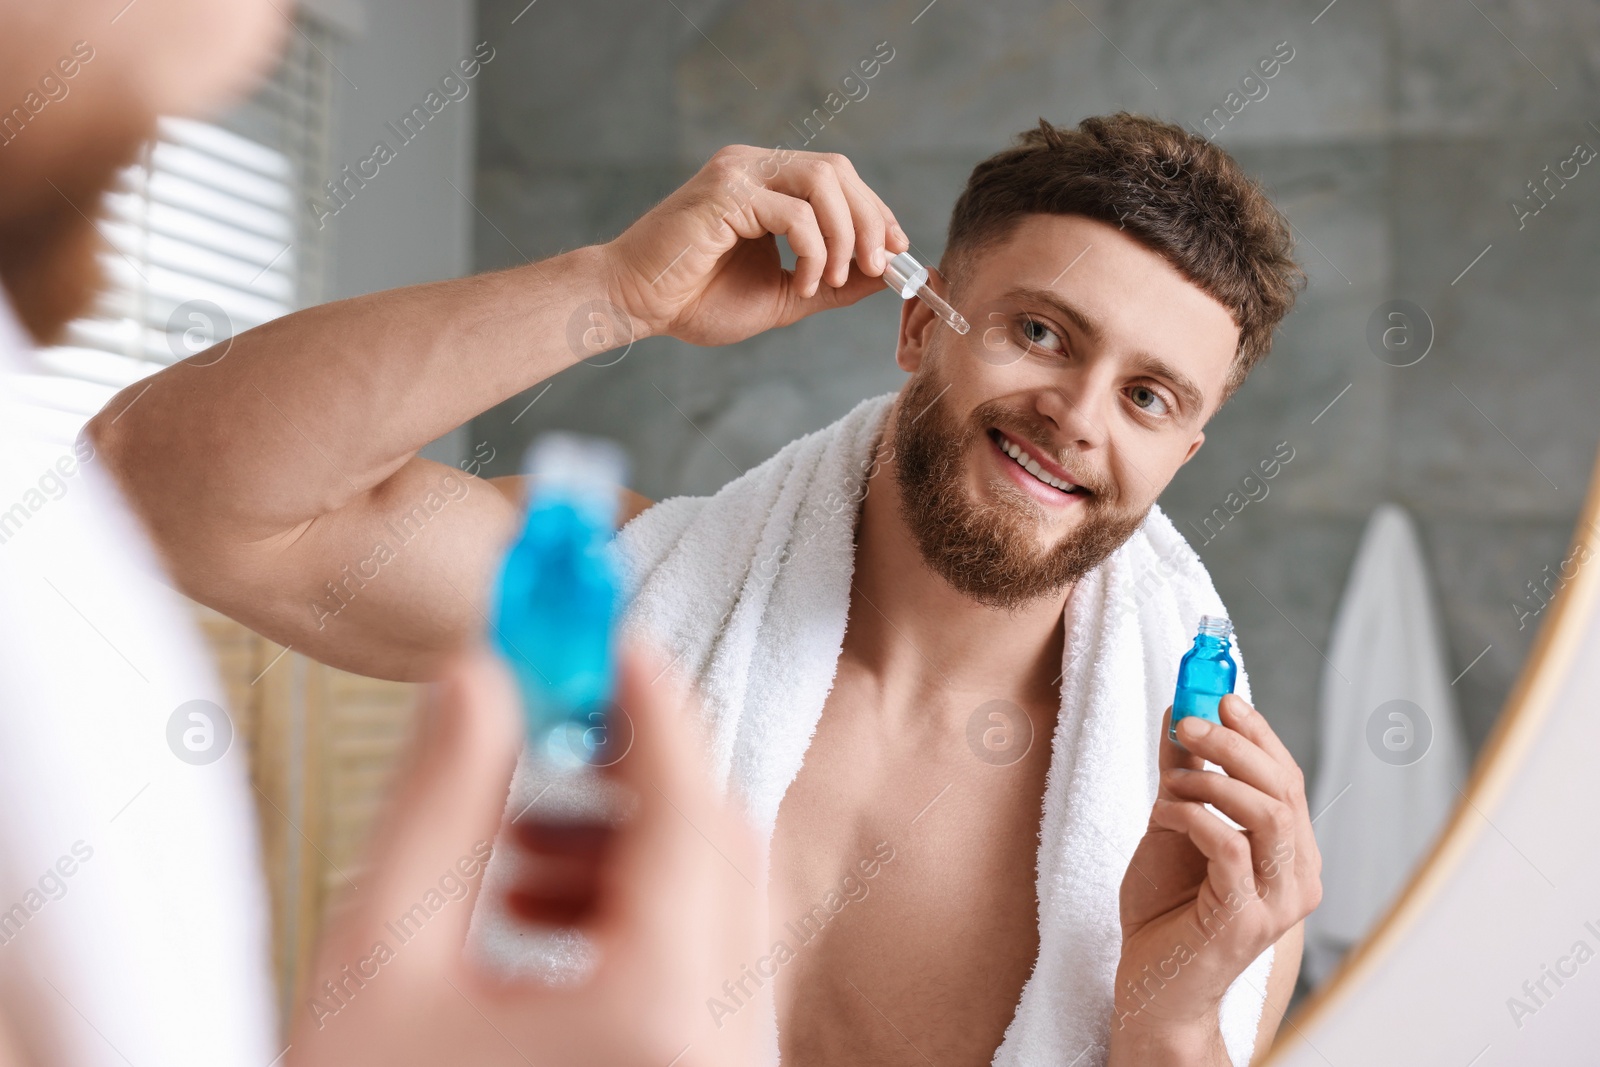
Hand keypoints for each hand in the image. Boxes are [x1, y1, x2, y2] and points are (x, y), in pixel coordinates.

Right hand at [287, 643, 767, 1066]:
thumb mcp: (378, 966)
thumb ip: (439, 806)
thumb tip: (482, 678)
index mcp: (658, 1016)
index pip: (689, 804)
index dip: (650, 698)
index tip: (605, 630)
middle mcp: (722, 1047)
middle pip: (716, 847)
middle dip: (632, 769)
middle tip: (549, 726)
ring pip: (712, 904)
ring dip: (625, 845)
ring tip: (513, 849)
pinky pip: (701, 965)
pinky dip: (634, 915)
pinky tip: (534, 919)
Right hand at [602, 144, 909, 345]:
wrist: (634, 305)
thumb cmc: (695, 300)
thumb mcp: (782, 295)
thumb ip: (832, 283)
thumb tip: (886, 276)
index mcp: (766, 181)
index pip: (838, 178)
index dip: (875, 211)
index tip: (897, 253)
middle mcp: (754, 165)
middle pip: (839, 172)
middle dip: (870, 221)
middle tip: (879, 268)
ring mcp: (738, 173)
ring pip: (823, 181)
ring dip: (845, 236)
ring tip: (836, 280)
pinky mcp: (726, 194)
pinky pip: (794, 213)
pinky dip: (813, 251)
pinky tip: (802, 283)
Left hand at [1111, 695, 1321, 1043]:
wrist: (1150, 985)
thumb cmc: (1165, 911)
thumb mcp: (1172, 827)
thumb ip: (1183, 775)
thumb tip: (1180, 712)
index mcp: (1289, 851)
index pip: (1287, 778)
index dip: (1258, 733)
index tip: (1221, 698)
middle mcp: (1298, 875)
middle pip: (1284, 788)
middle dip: (1235, 745)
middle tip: (1190, 722)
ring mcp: (1278, 901)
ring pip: (1268, 813)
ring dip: (1215, 779)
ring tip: (1173, 776)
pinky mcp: (1248, 920)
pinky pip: (1229, 847)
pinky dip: (1193, 817)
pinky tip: (1164, 815)